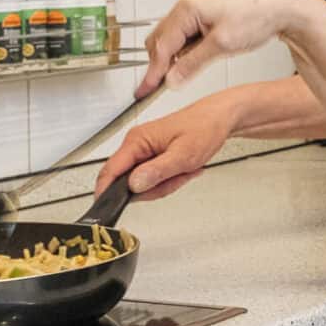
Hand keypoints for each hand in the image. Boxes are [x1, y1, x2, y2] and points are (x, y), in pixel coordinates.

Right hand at [95, 100, 235, 201]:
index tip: (107, 207)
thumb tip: (134, 185)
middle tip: (178, 177)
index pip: (110, 170)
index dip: (106, 191)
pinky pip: (155, 179)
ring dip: (167, 183)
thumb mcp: (184, 155)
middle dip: (155, 187)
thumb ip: (157, 171)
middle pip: (129, 183)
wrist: (219, 118)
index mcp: (137, 140)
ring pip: (145, 184)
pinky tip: (184, 169)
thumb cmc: (204, 127)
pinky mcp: (153, 158)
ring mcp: (145, 152)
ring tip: (185, 169)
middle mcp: (137, 145)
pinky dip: (171, 179)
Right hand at [136, 0, 311, 96]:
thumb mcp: (221, 45)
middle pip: (160, 40)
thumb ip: (192, 64)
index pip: (161, 45)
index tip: (145, 89)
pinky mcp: (206, 15)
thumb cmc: (257, 14)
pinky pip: (186, 35)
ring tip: (181, 75)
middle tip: (158, 87)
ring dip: (173, 57)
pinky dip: (185, 51)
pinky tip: (193, 61)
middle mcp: (187, 5)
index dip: (153, 71)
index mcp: (186, 8)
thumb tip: (172, 79)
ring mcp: (196, 9)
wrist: (282, 6)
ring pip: (172, 38)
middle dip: (159, 64)